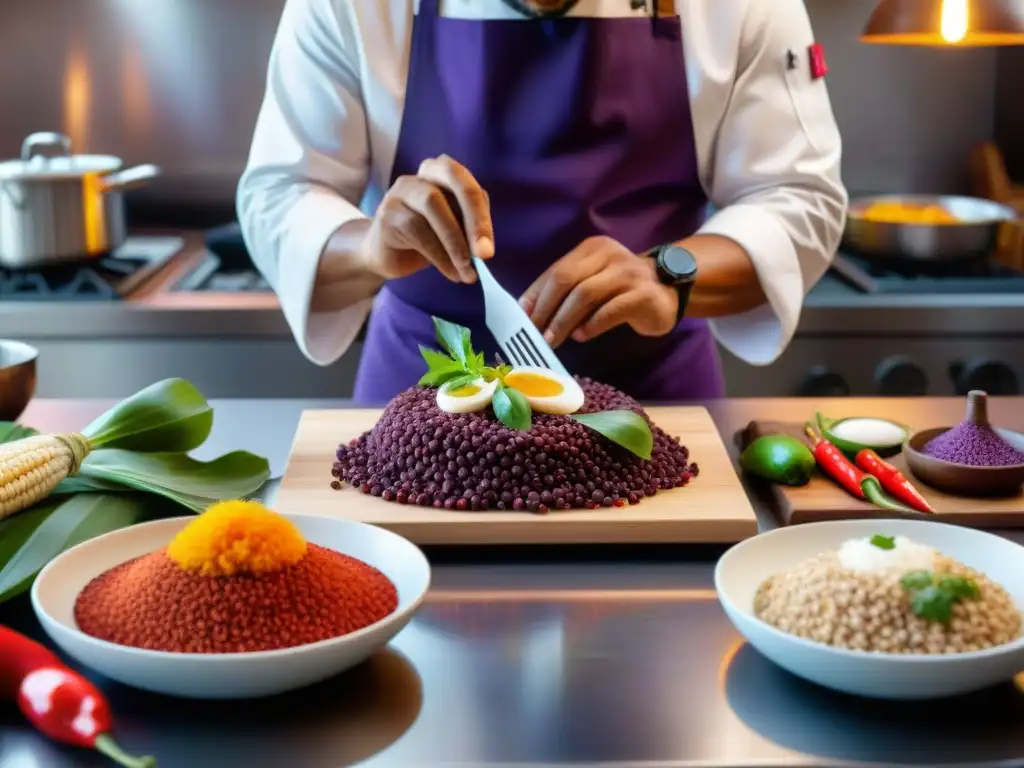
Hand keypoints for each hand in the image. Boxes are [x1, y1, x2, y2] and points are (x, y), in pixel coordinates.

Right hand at [358, 155, 493, 283]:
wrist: (384, 255)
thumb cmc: (425, 240)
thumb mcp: (454, 230)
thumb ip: (469, 226)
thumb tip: (485, 245)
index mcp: (442, 174)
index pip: (467, 183)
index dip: (482, 214)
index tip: (488, 250)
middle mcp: (421, 176)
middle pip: (453, 179)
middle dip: (473, 217)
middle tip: (484, 254)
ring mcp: (400, 192)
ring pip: (433, 206)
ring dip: (455, 244)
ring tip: (466, 272)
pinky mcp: (387, 213)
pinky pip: (417, 230)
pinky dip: (439, 256)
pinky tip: (450, 273)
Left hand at [519, 236, 678, 346]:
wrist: (669, 291)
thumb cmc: (622, 290)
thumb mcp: (593, 281)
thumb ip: (567, 291)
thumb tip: (531, 313)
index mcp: (591, 249)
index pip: (556, 271)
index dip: (536, 295)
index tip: (521, 318)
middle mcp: (609, 255)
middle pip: (566, 280)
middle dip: (546, 309)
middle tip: (535, 334)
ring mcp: (627, 273)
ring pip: (585, 294)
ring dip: (564, 320)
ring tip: (552, 340)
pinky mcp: (642, 294)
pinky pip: (610, 310)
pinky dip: (591, 325)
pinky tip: (581, 336)